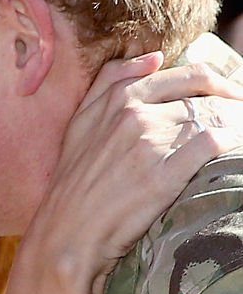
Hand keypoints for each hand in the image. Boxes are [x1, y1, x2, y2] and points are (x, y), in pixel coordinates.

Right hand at [25, 52, 242, 285]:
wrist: (67, 233)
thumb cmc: (73, 183)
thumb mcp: (80, 124)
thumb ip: (109, 83)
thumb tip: (153, 59)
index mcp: (119, 99)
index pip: (186, 75)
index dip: (218, 82)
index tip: (232, 95)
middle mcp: (134, 115)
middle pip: (204, 97)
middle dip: (233, 103)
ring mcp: (149, 144)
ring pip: (212, 118)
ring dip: (235, 123)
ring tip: (241, 133)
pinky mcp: (163, 175)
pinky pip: (212, 144)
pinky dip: (232, 141)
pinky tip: (238, 150)